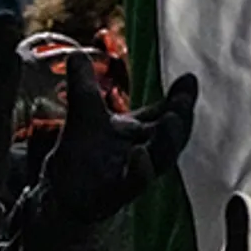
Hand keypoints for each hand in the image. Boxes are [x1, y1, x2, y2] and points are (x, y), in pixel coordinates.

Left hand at [39, 55, 196, 225]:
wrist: (60, 194)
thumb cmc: (82, 154)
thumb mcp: (84, 114)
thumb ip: (83, 85)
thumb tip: (76, 54)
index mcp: (141, 133)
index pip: (167, 113)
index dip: (180, 98)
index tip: (189, 79)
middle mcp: (143, 153)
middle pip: (171, 137)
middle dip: (181, 118)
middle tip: (183, 101)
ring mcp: (131, 176)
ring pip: (159, 160)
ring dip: (167, 141)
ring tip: (171, 119)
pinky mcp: (114, 196)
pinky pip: (132, 186)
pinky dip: (139, 171)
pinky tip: (140, 155)